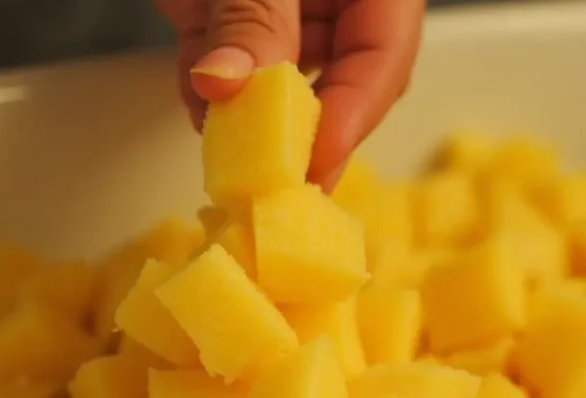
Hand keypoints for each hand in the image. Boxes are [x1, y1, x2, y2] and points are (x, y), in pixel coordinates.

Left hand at [157, 0, 425, 190]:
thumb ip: (253, 16)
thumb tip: (224, 85)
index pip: (386, 54)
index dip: (356, 112)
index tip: (316, 160)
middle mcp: (336, 1)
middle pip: (339, 82)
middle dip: (302, 134)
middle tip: (278, 190)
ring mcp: (283, 7)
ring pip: (277, 83)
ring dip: (246, 119)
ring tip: (228, 152)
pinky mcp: (227, 11)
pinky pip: (227, 63)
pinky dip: (208, 91)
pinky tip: (199, 98)